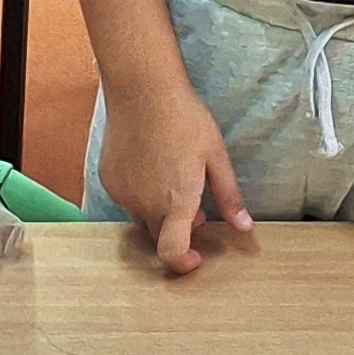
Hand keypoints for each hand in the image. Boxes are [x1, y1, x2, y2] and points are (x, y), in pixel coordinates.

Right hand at [99, 86, 250, 274]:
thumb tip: (244, 226)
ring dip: (158, 210)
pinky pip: (127, 198)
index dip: (182, 264)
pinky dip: (140, 193)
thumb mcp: (216, 156)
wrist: (143, 90)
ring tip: (172, 175)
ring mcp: (123, 193)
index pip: (172, 252)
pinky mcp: (108, 180)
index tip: (195, 258)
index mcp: (176, 201)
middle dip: (177, 230)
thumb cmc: (185, 119)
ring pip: (142, 216)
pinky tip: (151, 164)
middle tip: (194, 204)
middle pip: (160, 236)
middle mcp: (145, 203)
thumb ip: (229, 196)